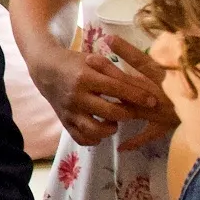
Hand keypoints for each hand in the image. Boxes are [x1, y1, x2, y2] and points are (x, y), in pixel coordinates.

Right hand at [32, 32, 169, 144]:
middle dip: (128, 114)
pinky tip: (100, 131)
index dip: (137, 96)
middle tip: (134, 112)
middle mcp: (77, 96)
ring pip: (95, 131)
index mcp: (85, 77)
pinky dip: (95, 139)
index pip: (117, 89)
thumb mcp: (94, 59)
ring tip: (114, 122)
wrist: (46, 70)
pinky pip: (82, 139)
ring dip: (110, 129)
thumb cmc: (75, 62)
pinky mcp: (64, 122)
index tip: (153, 101)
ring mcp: (70, 112)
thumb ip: (114, 72)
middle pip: (110, 113)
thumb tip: (139, 86)